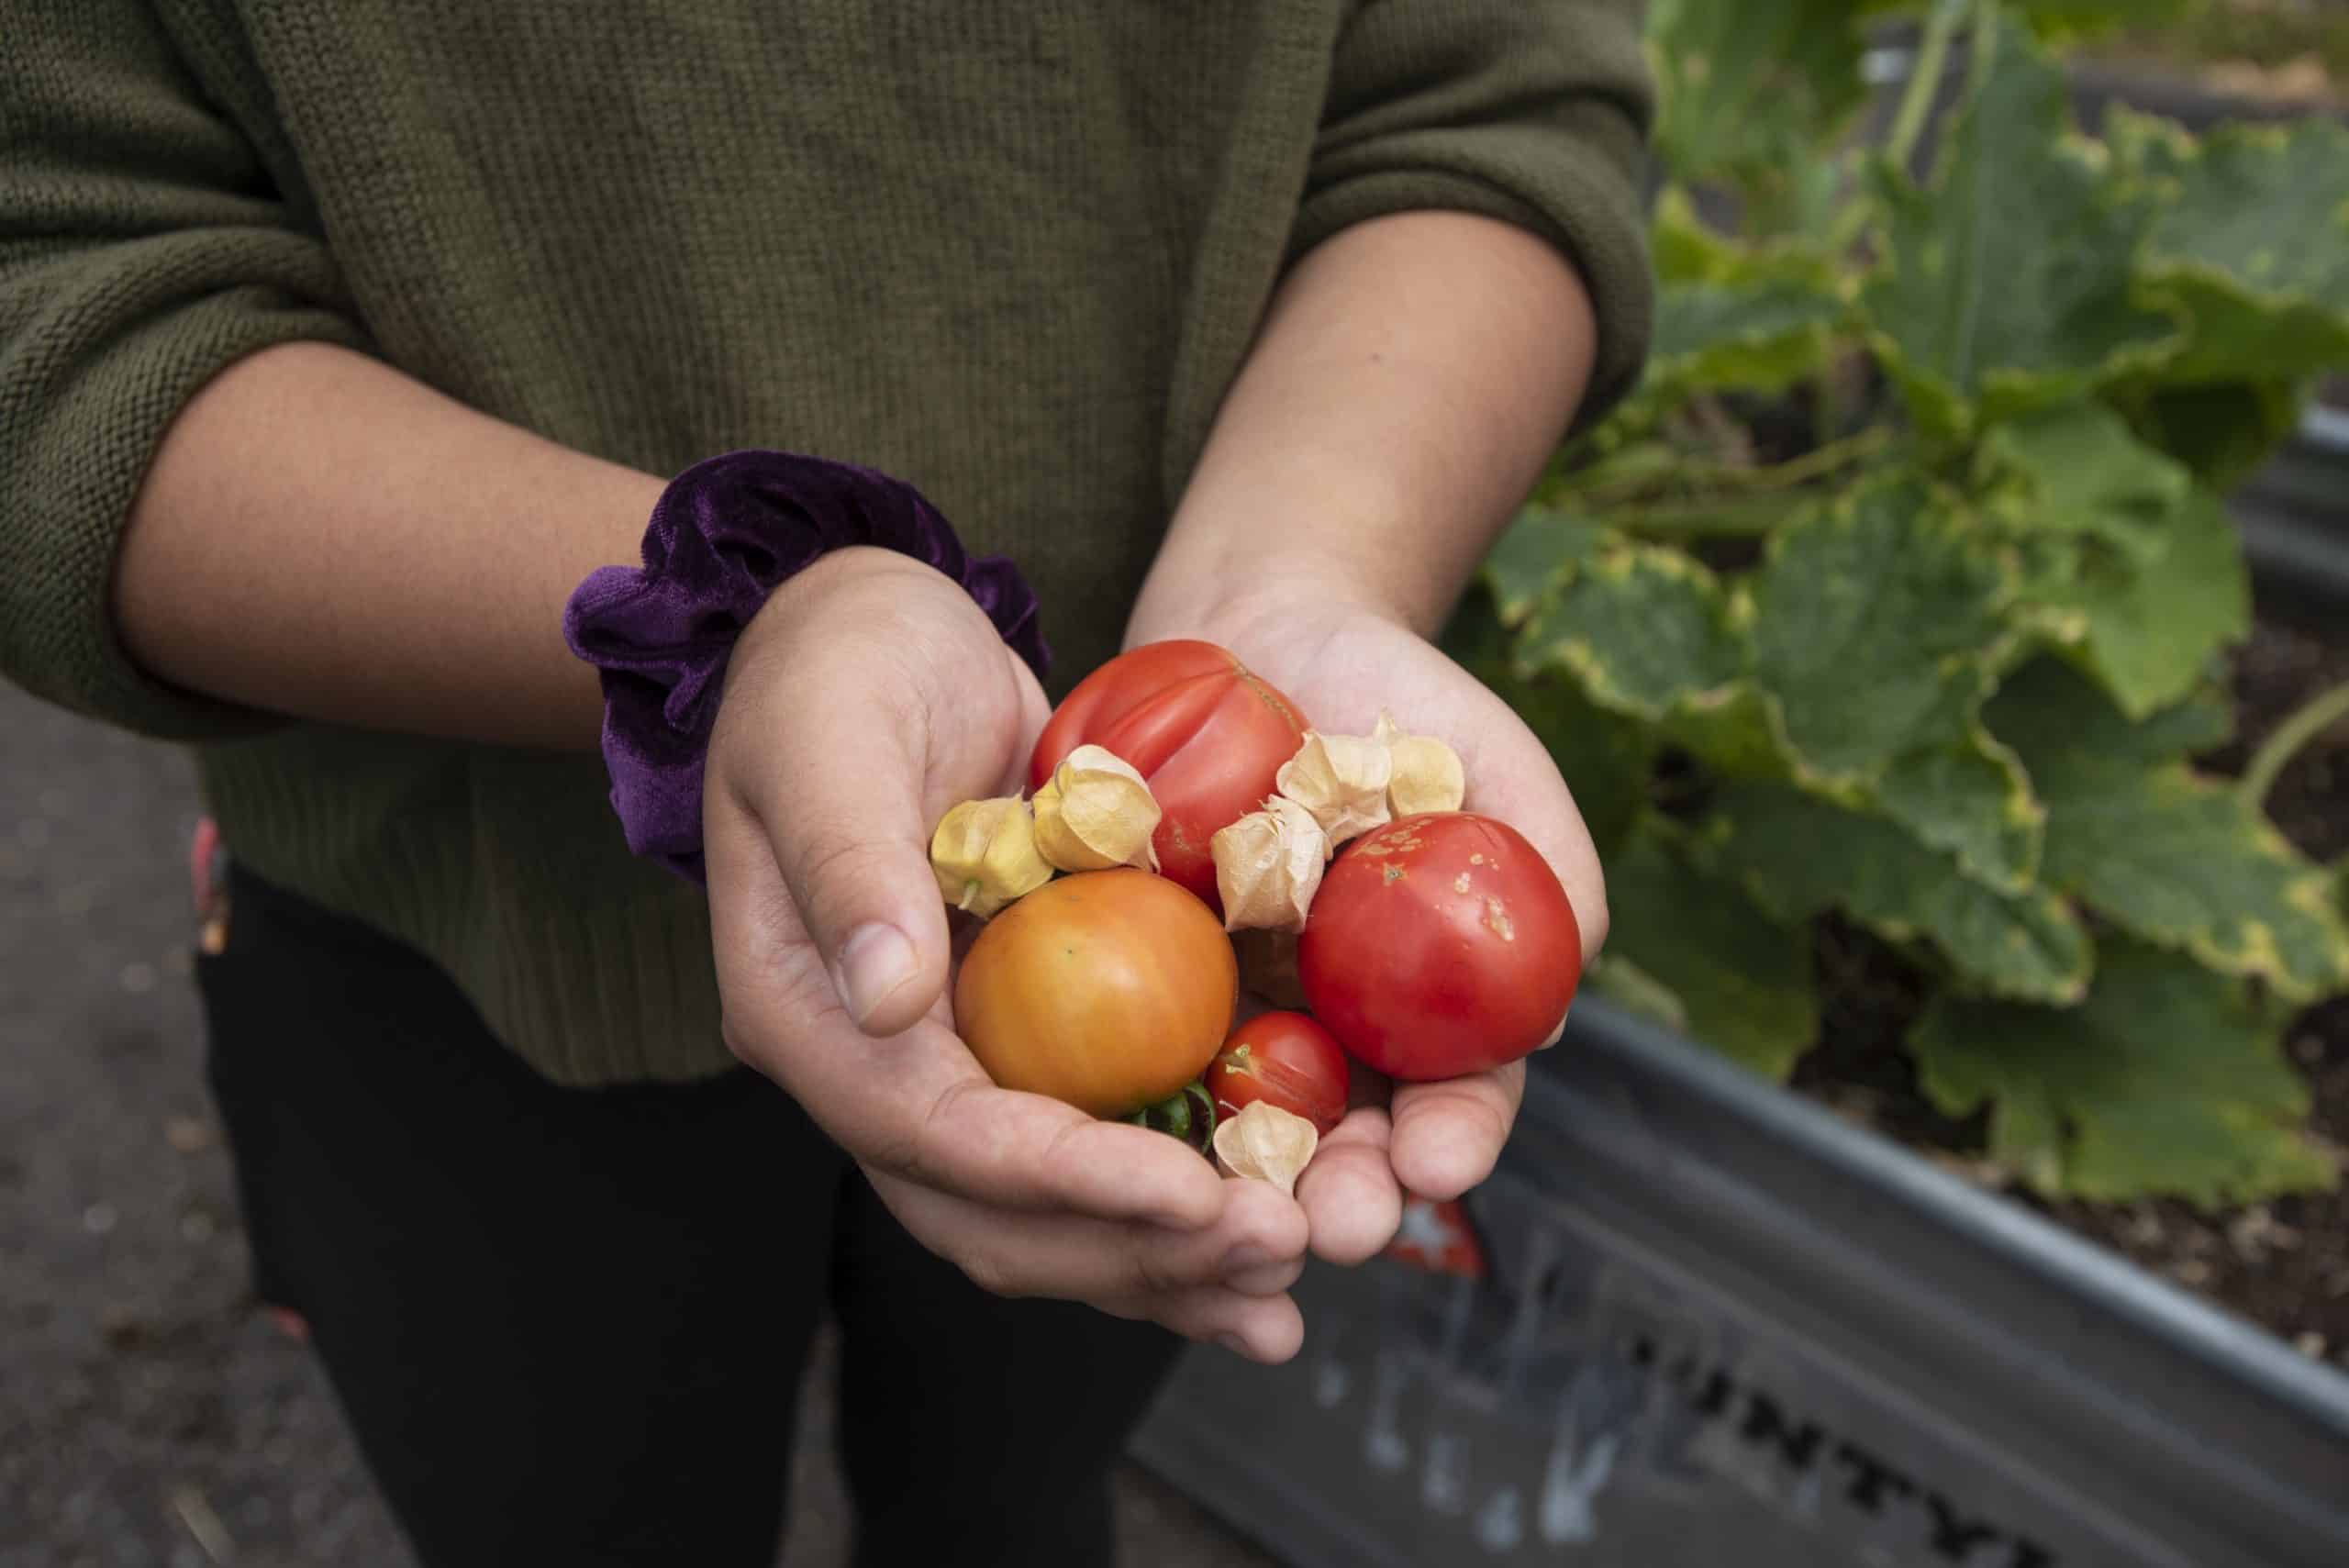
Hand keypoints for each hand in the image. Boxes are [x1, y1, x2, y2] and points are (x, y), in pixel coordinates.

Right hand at [704, 549, 1308, 1361]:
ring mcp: (943, 1063)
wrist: (864, 634)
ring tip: (1280, 1294)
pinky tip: (1260, 1227)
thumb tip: (888, 1002)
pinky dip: (1170, 1201)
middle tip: (1276, 1250)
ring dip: (1162, 1262)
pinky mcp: (1015, 1039)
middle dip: (1134, 1249)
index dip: (1065, 1182)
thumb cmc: (839, 667)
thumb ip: (853, 865)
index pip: (937, 1137)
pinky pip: (1092, 1147)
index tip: (1192, 1198)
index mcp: (806, 1014)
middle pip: (994, 1215)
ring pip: (1045, 1214)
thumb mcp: (832, 739)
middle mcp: (873, 1066)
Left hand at [1127, 589, 1608, 1266]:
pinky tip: (1115, 1126)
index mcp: (1428, 1007)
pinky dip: (1125, 1099)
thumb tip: (1551, 1001)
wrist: (1259, 623)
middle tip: (1327, 1225)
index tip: (1437, 1164)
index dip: (1451, 1141)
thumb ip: (1543, 860)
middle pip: (1341, 1144)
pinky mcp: (1130, 984)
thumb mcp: (1493, 759)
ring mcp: (1227, 1015)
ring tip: (1225, 1212)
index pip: (1454, 1100)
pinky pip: (1126, 1051)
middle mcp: (1329, 1033)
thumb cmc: (1396, 693)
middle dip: (1341, 1195)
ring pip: (1230, 1127)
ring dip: (1232, 1183)